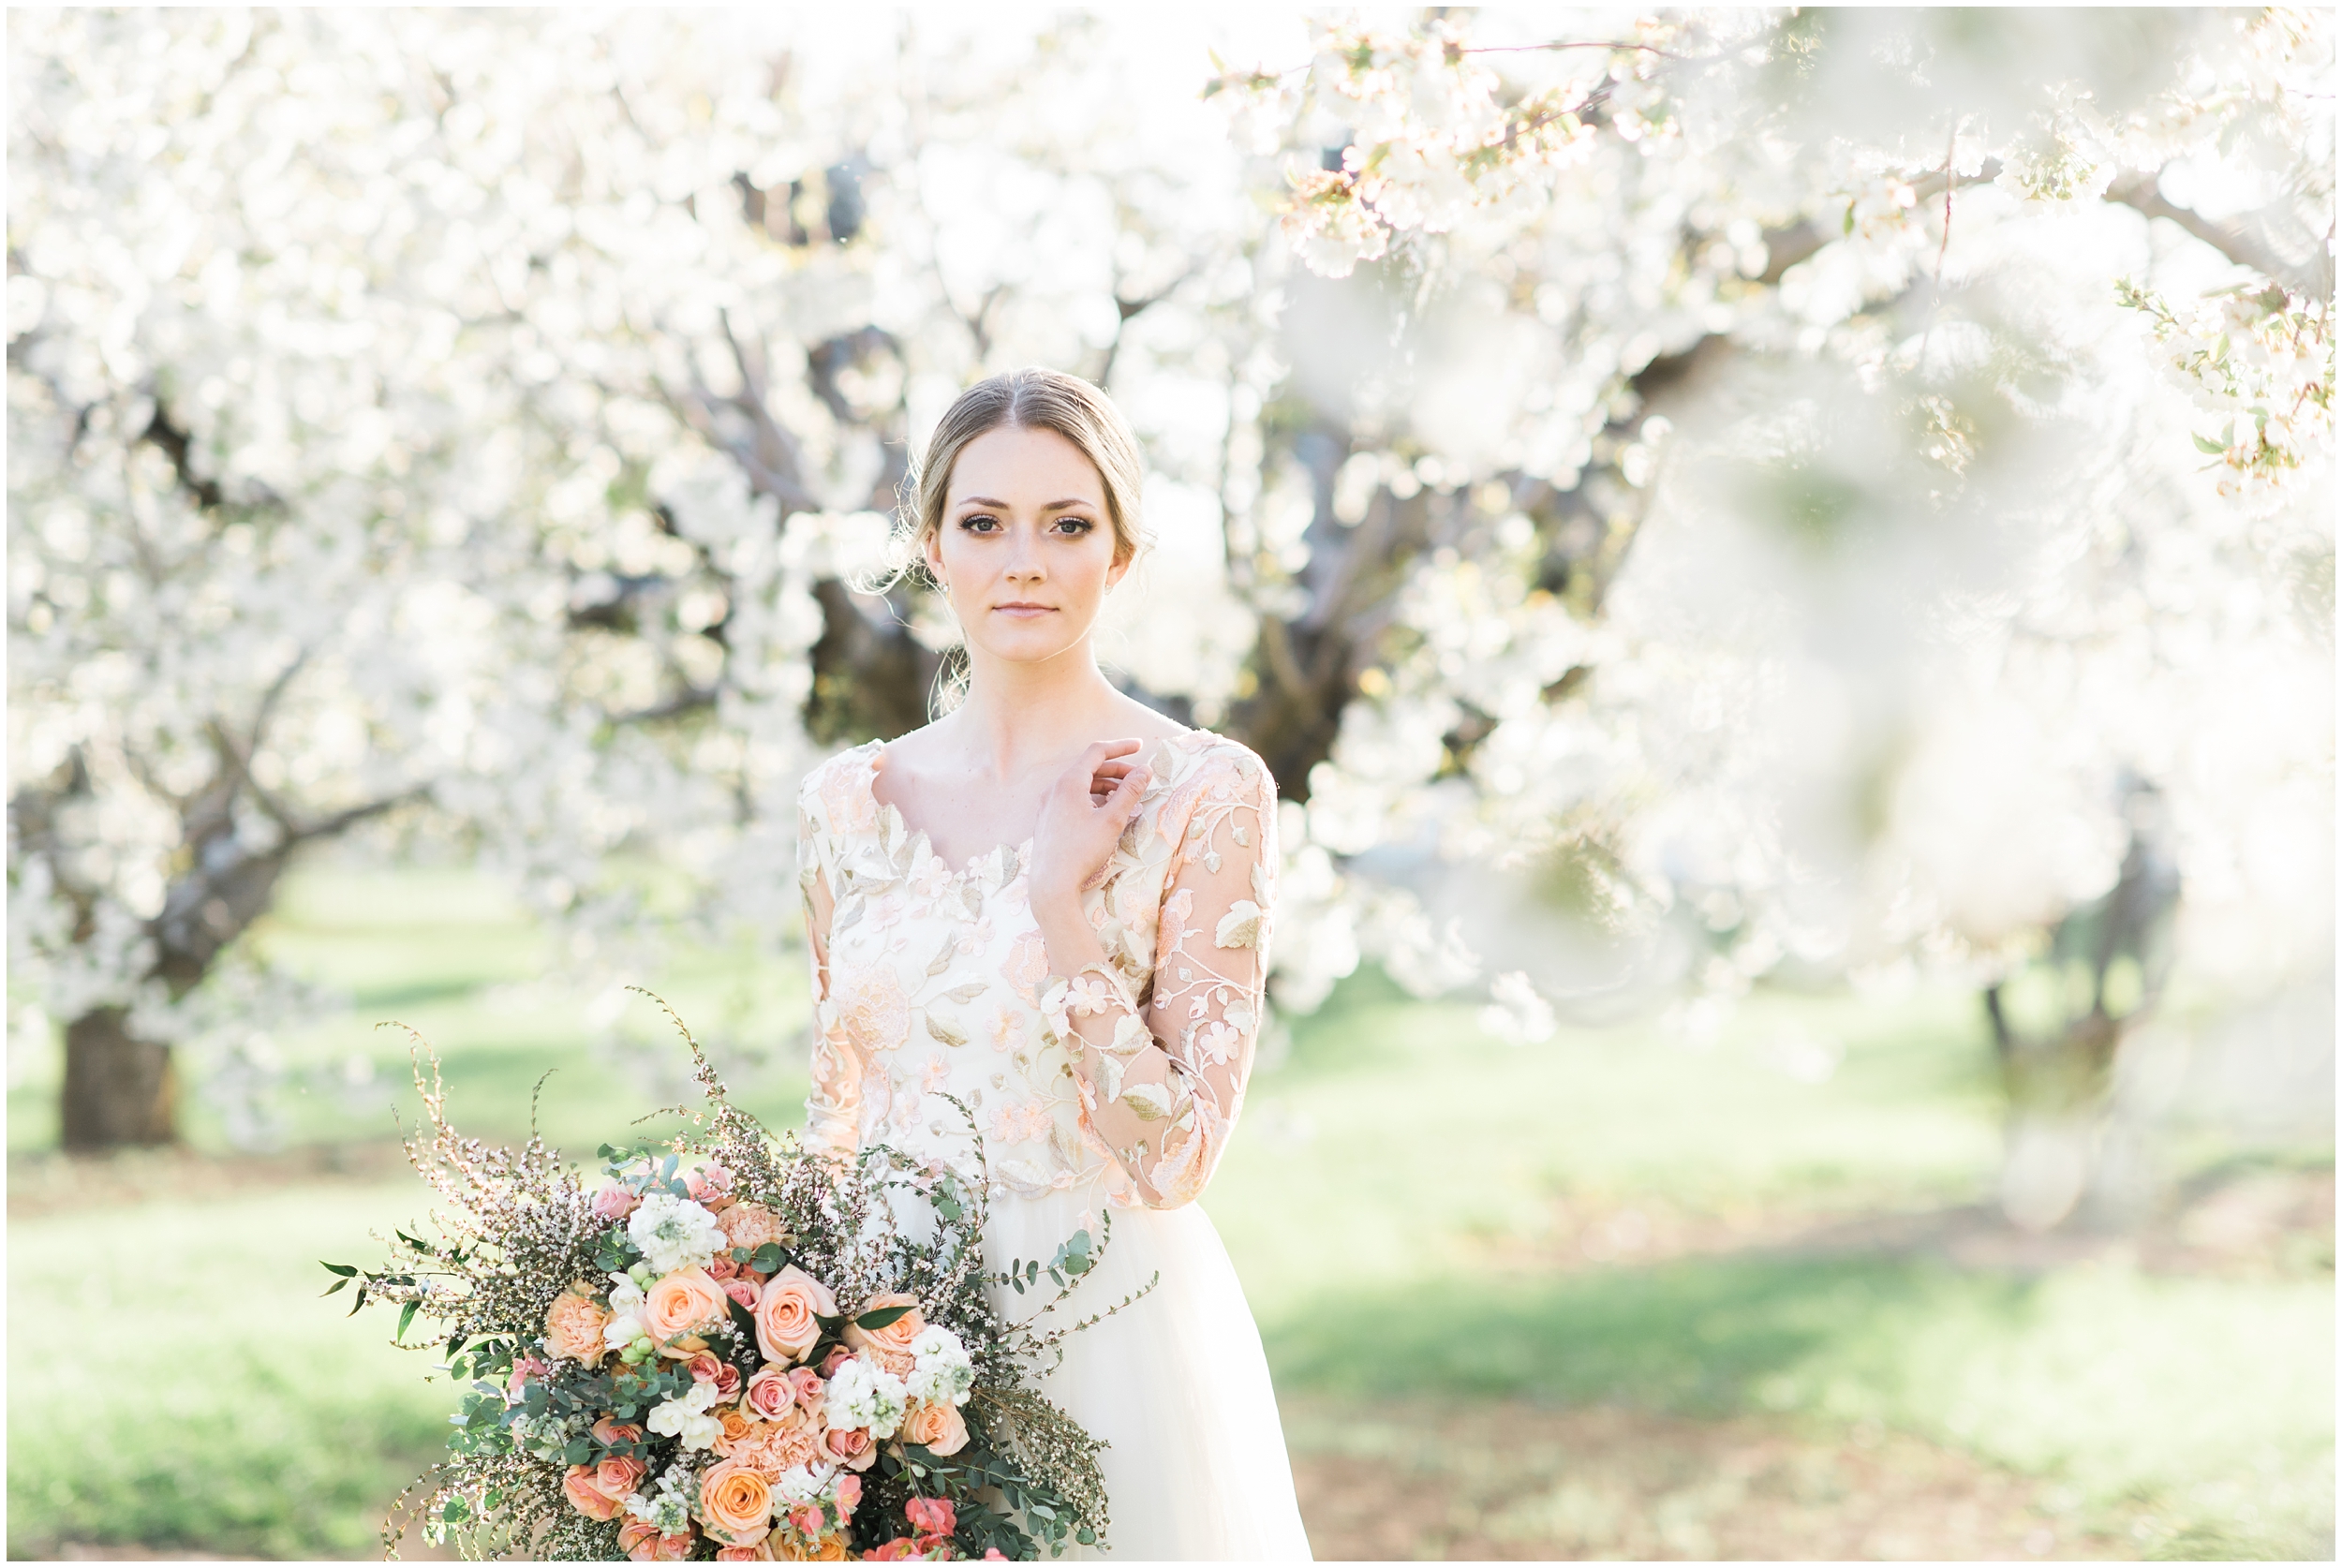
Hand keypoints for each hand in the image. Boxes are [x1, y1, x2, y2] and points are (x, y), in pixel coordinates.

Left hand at [1027, 739, 1150, 908]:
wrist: (1052, 883)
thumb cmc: (1082, 851)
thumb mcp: (1112, 820)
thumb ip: (1130, 792)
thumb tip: (1145, 771)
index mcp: (1069, 782)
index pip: (1097, 752)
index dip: (1121, 747)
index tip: (1141, 746)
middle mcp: (1055, 788)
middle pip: (1090, 768)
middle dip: (1117, 771)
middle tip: (1140, 780)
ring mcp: (1049, 804)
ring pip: (1082, 785)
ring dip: (1107, 787)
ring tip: (1128, 800)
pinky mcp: (1048, 819)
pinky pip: (1073, 799)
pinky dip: (1093, 799)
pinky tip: (1107, 813)